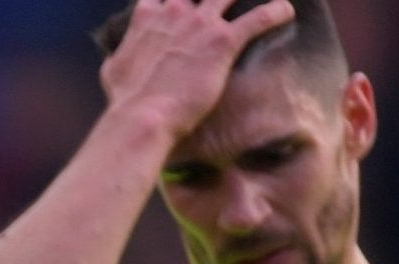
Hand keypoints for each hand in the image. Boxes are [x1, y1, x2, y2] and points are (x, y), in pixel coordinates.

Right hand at [101, 0, 297, 138]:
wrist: (142, 117)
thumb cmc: (125, 100)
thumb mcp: (113, 70)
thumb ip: (122, 51)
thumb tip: (118, 54)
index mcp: (149, 16)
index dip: (173, 1)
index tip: (183, 5)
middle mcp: (176, 11)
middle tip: (222, 3)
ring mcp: (201, 23)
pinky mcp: (223, 40)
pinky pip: (260, 17)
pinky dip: (275, 12)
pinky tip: (286, 11)